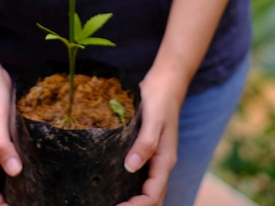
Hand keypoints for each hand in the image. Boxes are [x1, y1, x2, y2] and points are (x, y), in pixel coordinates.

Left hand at [116, 68, 182, 205]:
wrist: (165, 81)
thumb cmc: (160, 98)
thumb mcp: (153, 119)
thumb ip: (145, 143)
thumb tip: (130, 167)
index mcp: (165, 160)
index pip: (153, 195)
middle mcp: (161, 163)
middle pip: (151, 198)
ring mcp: (155, 157)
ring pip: (147, 189)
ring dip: (133, 200)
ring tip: (108, 200)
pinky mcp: (147, 149)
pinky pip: (141, 175)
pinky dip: (130, 185)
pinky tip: (113, 182)